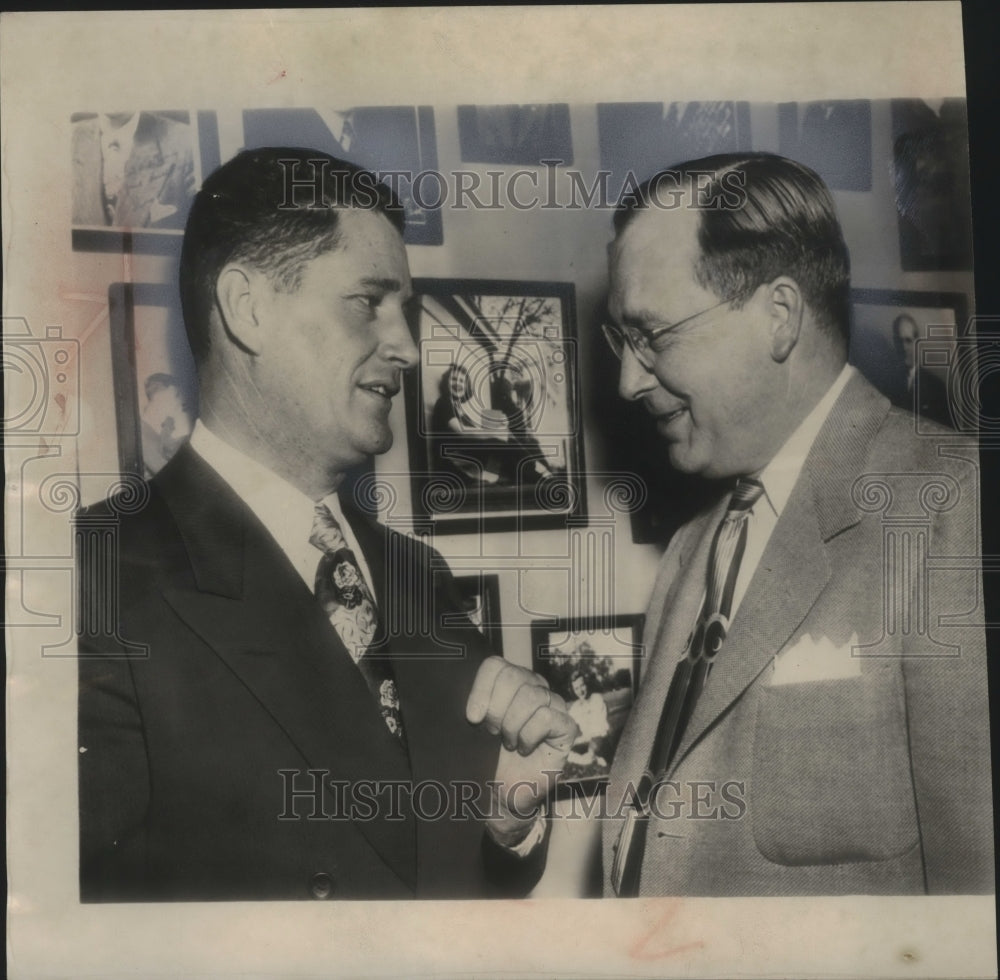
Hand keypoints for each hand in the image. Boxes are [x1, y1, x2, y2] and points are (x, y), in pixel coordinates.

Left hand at [466, 656, 579, 841]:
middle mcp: (534, 686)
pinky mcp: (567, 726)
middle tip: (493, 732)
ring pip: (531, 696)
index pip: (496, 665)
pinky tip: (525, 749)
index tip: (472, 718)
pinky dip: (529, 736)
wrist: (502, 792)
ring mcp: (553, 704)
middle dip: (496, 709)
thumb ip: (474, 703)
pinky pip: (546, 718)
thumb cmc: (487, 756)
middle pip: (512, 676)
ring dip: (512, 726)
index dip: (481, 689)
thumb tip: (471, 702)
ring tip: (509, 742)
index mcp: (510, 680)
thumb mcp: (474, 726)